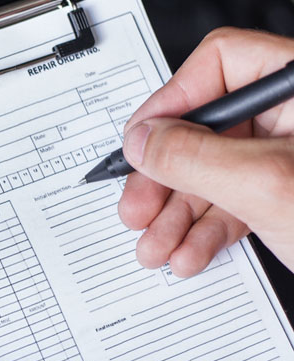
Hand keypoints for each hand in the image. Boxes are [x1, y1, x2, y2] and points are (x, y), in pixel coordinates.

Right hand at [118, 27, 293, 275]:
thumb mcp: (266, 186)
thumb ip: (192, 156)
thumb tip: (144, 140)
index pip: (222, 65)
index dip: (170, 104)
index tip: (141, 144)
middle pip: (209, 127)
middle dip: (166, 177)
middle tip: (138, 205)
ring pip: (218, 172)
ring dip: (178, 213)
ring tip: (155, 242)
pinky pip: (239, 202)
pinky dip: (208, 230)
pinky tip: (189, 251)